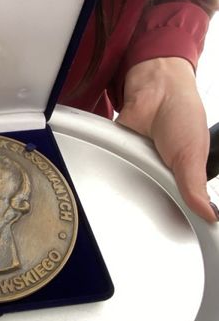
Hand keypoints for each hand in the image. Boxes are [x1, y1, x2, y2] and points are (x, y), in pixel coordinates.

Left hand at [117, 57, 217, 222]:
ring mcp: (137, 164)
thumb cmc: (181, 114)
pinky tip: (117, 167)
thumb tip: (209, 215)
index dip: (175, 217)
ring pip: (129, 188)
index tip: (174, 230)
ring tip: (136, 176)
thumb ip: (195, 186)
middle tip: (152, 203)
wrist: (154, 89)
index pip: (179, 204)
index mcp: (183, 174)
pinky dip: (114, 167)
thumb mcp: (192, 154)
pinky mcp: (119, 155)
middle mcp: (159, 171)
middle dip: (150, 202)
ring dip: (130, 184)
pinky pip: (111, 169)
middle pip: (151, 200)